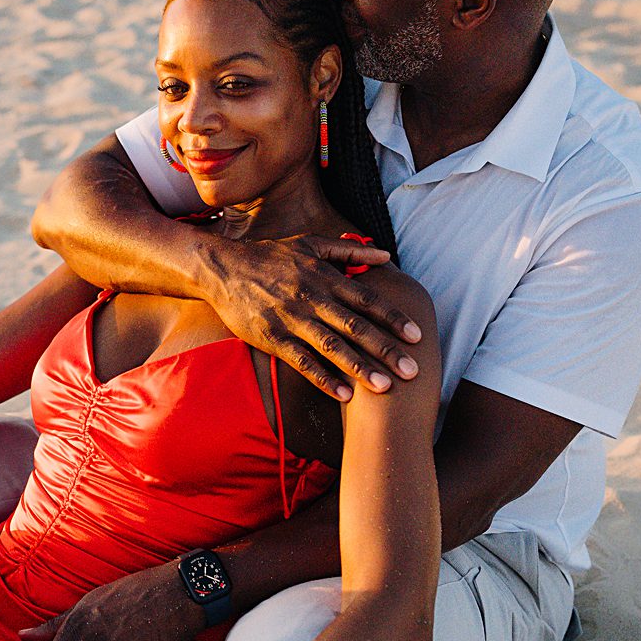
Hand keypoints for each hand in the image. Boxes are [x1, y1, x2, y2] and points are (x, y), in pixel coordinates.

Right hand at [199, 235, 421, 400]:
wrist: (224, 268)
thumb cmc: (270, 256)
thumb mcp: (311, 244)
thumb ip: (350, 251)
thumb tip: (387, 256)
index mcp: (325, 277)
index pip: (367, 299)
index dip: (392, 317)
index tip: (416, 336)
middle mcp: (313, 299)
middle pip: (356, 326)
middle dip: (385, 349)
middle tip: (412, 370)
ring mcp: (292, 320)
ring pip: (332, 347)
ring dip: (360, 367)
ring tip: (384, 387)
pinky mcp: (272, 338)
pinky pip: (302, 362)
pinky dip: (323, 378)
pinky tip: (344, 395)